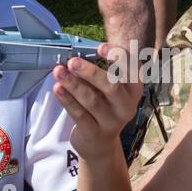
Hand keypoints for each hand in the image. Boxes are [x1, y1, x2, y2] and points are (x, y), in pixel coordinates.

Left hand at [52, 43, 144, 160]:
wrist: (101, 143)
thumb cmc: (104, 107)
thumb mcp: (108, 90)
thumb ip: (99, 73)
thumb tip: (77, 57)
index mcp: (133, 90)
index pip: (132, 70)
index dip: (118, 57)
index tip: (100, 47)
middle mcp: (126, 106)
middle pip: (112, 86)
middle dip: (91, 72)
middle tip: (73, 61)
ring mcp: (112, 121)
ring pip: (92, 100)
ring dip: (73, 84)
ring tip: (58, 71)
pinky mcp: (95, 132)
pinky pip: (79, 114)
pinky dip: (67, 100)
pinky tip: (58, 88)